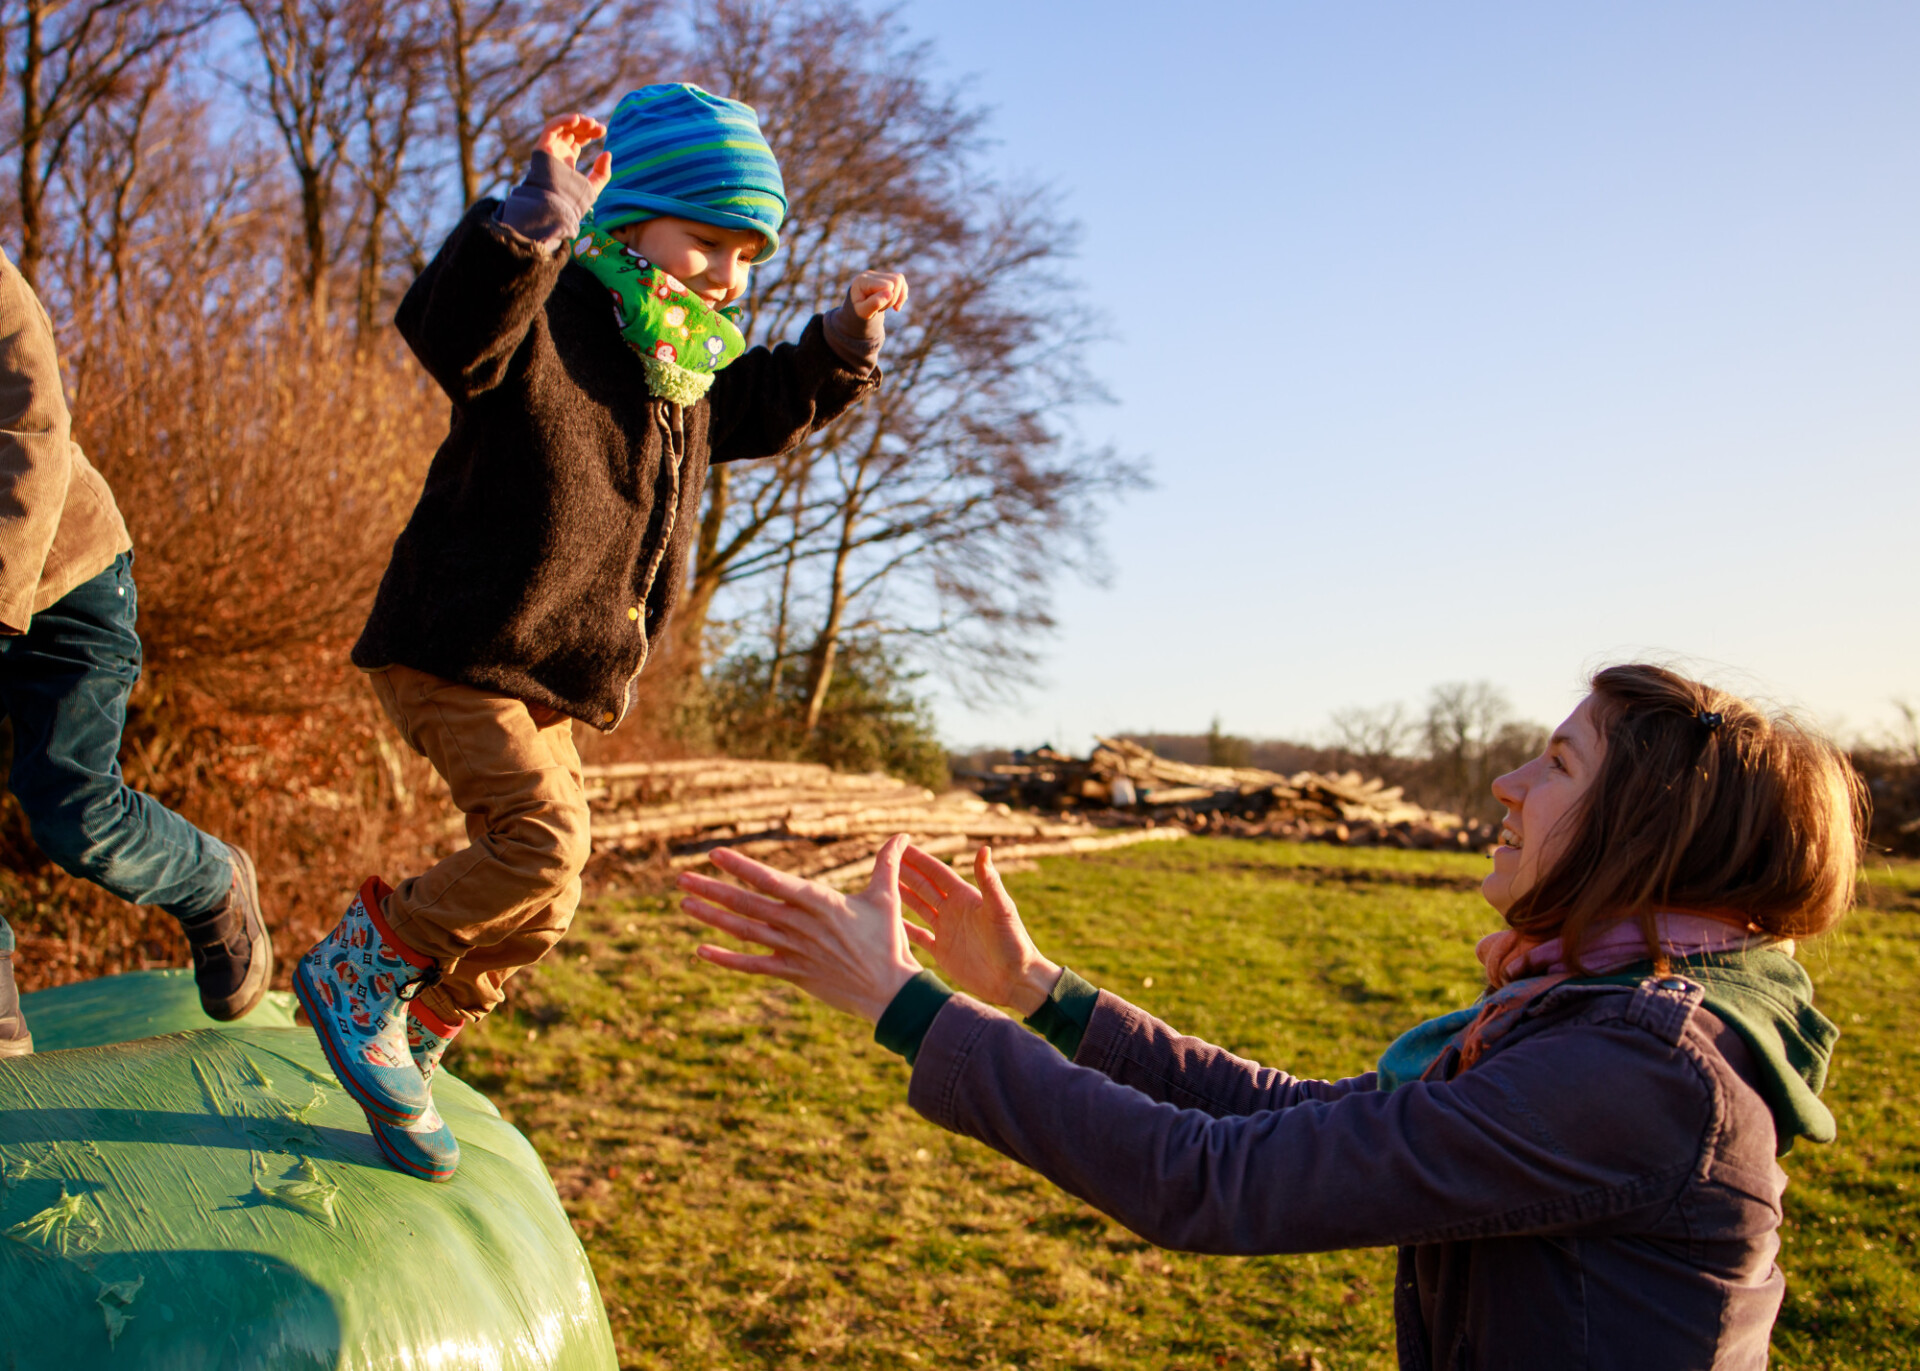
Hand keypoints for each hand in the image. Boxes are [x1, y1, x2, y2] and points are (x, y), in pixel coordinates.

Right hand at [535, 112, 611, 200]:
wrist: (555, 206)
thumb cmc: (572, 201)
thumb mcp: (593, 187)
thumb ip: (602, 173)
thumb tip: (607, 153)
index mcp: (567, 160)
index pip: (578, 140)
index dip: (590, 132)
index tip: (603, 132)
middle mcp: (558, 153)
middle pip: (572, 131)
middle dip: (587, 126)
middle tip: (601, 128)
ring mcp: (550, 149)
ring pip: (563, 126)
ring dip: (578, 121)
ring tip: (592, 123)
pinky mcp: (543, 146)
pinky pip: (552, 127)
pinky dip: (564, 120)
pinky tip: (577, 119)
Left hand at [679, 834, 923, 1022]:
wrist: (890, 991)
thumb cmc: (888, 942)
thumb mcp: (887, 898)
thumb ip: (887, 863)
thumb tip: (902, 835)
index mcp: (819, 902)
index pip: (771, 880)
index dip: (741, 867)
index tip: (715, 854)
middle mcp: (799, 925)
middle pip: (748, 904)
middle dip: (713, 889)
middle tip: (681, 876)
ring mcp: (793, 950)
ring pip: (744, 931)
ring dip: (712, 917)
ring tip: (684, 902)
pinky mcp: (792, 974)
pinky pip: (752, 966)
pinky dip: (726, 959)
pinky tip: (701, 951)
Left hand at [847, 269, 908, 318]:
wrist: (858, 308)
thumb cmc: (860, 310)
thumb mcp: (863, 312)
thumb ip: (874, 303)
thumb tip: (889, 293)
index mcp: (863, 281)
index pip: (887, 286)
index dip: (888, 299)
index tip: (878, 309)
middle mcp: (870, 274)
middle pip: (896, 280)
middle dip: (894, 298)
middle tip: (883, 307)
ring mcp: (879, 274)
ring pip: (900, 279)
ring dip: (897, 297)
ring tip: (886, 304)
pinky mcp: (886, 277)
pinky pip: (902, 281)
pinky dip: (901, 295)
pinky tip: (894, 304)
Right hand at [898, 845, 1061, 1015]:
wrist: (1015, 979)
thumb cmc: (1013, 943)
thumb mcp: (1001, 909)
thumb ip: (989, 881)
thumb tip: (984, 849)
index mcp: (966, 897)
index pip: (937, 873)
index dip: (920, 860)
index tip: (901, 845)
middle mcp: (955, 911)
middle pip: (924, 887)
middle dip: (905, 873)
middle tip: (883, 860)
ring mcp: (948, 931)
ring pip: (919, 908)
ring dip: (903, 896)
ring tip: (882, 885)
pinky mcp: (944, 952)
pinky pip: (919, 936)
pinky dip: (905, 928)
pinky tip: (890, 922)